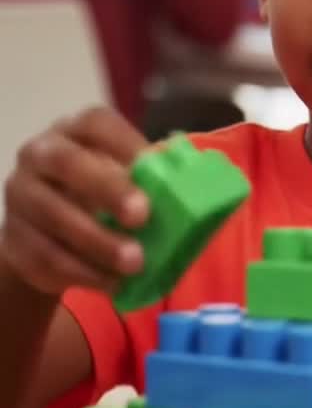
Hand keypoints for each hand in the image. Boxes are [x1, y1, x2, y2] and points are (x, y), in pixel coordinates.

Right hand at [1, 107, 149, 296]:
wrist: (45, 239)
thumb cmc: (97, 201)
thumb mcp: (120, 183)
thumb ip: (151, 180)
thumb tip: (197, 179)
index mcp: (73, 133)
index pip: (95, 124)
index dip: (124, 142)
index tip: (152, 164)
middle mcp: (40, 156)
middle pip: (67, 163)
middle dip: (106, 189)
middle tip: (142, 215)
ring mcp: (21, 197)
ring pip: (53, 216)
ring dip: (98, 242)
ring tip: (135, 263)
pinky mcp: (14, 240)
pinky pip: (46, 256)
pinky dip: (84, 273)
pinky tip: (113, 284)